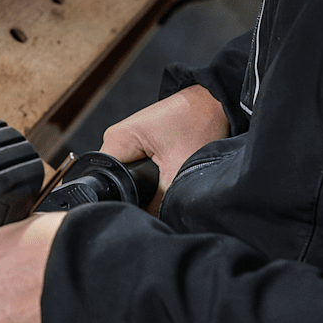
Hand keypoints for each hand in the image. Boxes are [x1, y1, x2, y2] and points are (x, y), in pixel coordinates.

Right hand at [100, 84, 228, 209]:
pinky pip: (135, 168)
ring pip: (127, 176)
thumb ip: (159, 201)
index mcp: (117, 139)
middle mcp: (116, 138)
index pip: (105, 180)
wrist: (216, 101)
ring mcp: (127, 141)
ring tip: (165, 184)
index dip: (121, 200)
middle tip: (159, 197)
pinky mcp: (139, 143)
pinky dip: (150, 176)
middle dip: (135, 195)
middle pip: (115, 181)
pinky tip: (166, 176)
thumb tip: (149, 221)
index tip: (140, 209)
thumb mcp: (179, 169)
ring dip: (144, 186)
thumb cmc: (199, 122)